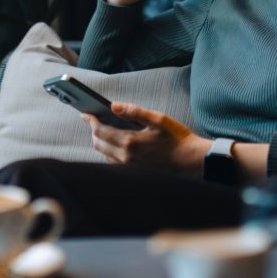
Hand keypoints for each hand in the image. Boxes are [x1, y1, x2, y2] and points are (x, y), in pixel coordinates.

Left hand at [81, 102, 209, 175]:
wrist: (190, 161)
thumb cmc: (176, 138)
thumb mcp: (158, 119)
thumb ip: (134, 111)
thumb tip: (113, 106)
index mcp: (130, 141)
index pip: (100, 130)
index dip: (91, 120)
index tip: (85, 112)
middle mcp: (126, 156)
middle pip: (98, 143)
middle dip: (93, 129)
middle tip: (92, 118)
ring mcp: (129, 166)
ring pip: (104, 153)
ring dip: (100, 140)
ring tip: (102, 128)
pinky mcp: (134, 171)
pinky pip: (112, 161)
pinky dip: (108, 150)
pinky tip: (113, 141)